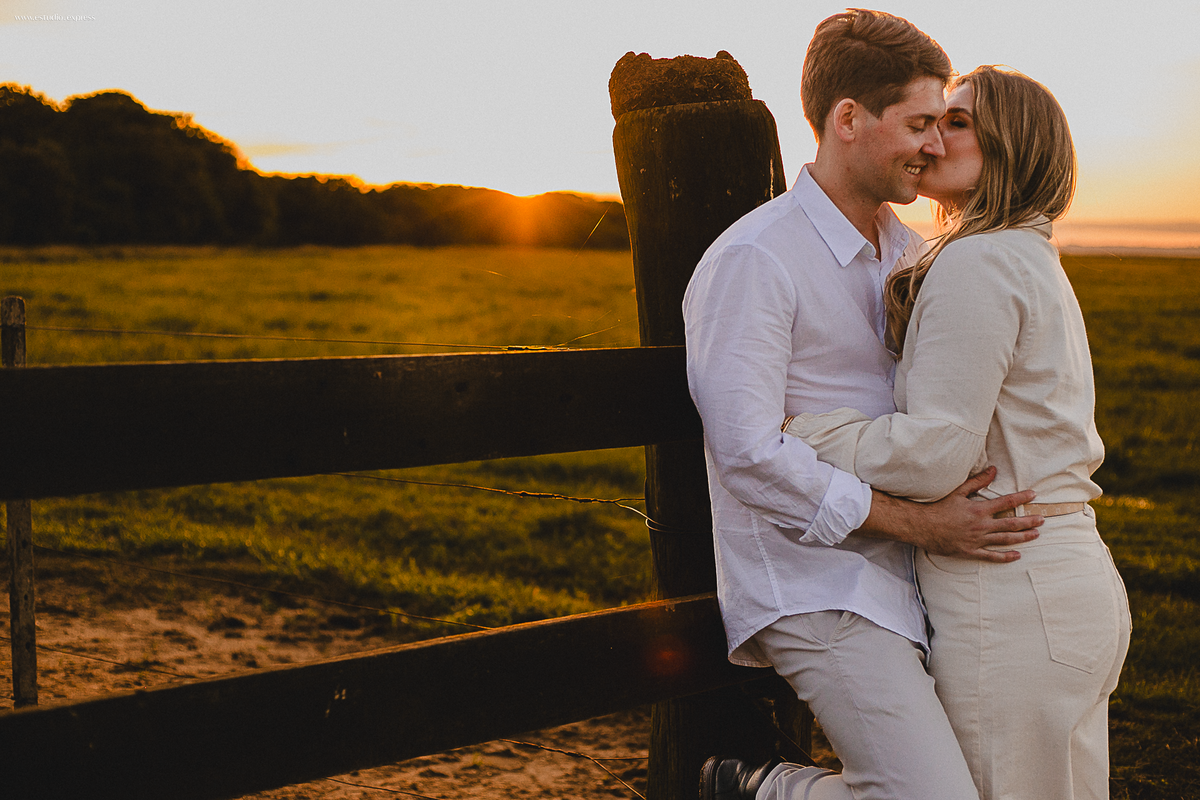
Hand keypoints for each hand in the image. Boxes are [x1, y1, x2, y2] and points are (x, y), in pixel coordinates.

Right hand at [858, 467, 1040, 562]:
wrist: (921, 526)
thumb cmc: (938, 507)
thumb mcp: (958, 491)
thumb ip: (977, 482)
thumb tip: (993, 470)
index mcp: (979, 509)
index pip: (1006, 502)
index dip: (1021, 498)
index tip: (1033, 495)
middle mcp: (981, 526)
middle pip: (1011, 523)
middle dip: (1028, 521)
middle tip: (1042, 519)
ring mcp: (977, 540)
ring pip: (1005, 539)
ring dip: (1022, 537)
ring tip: (1036, 535)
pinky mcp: (970, 552)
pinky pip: (991, 556)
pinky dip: (1005, 556)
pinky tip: (1017, 555)